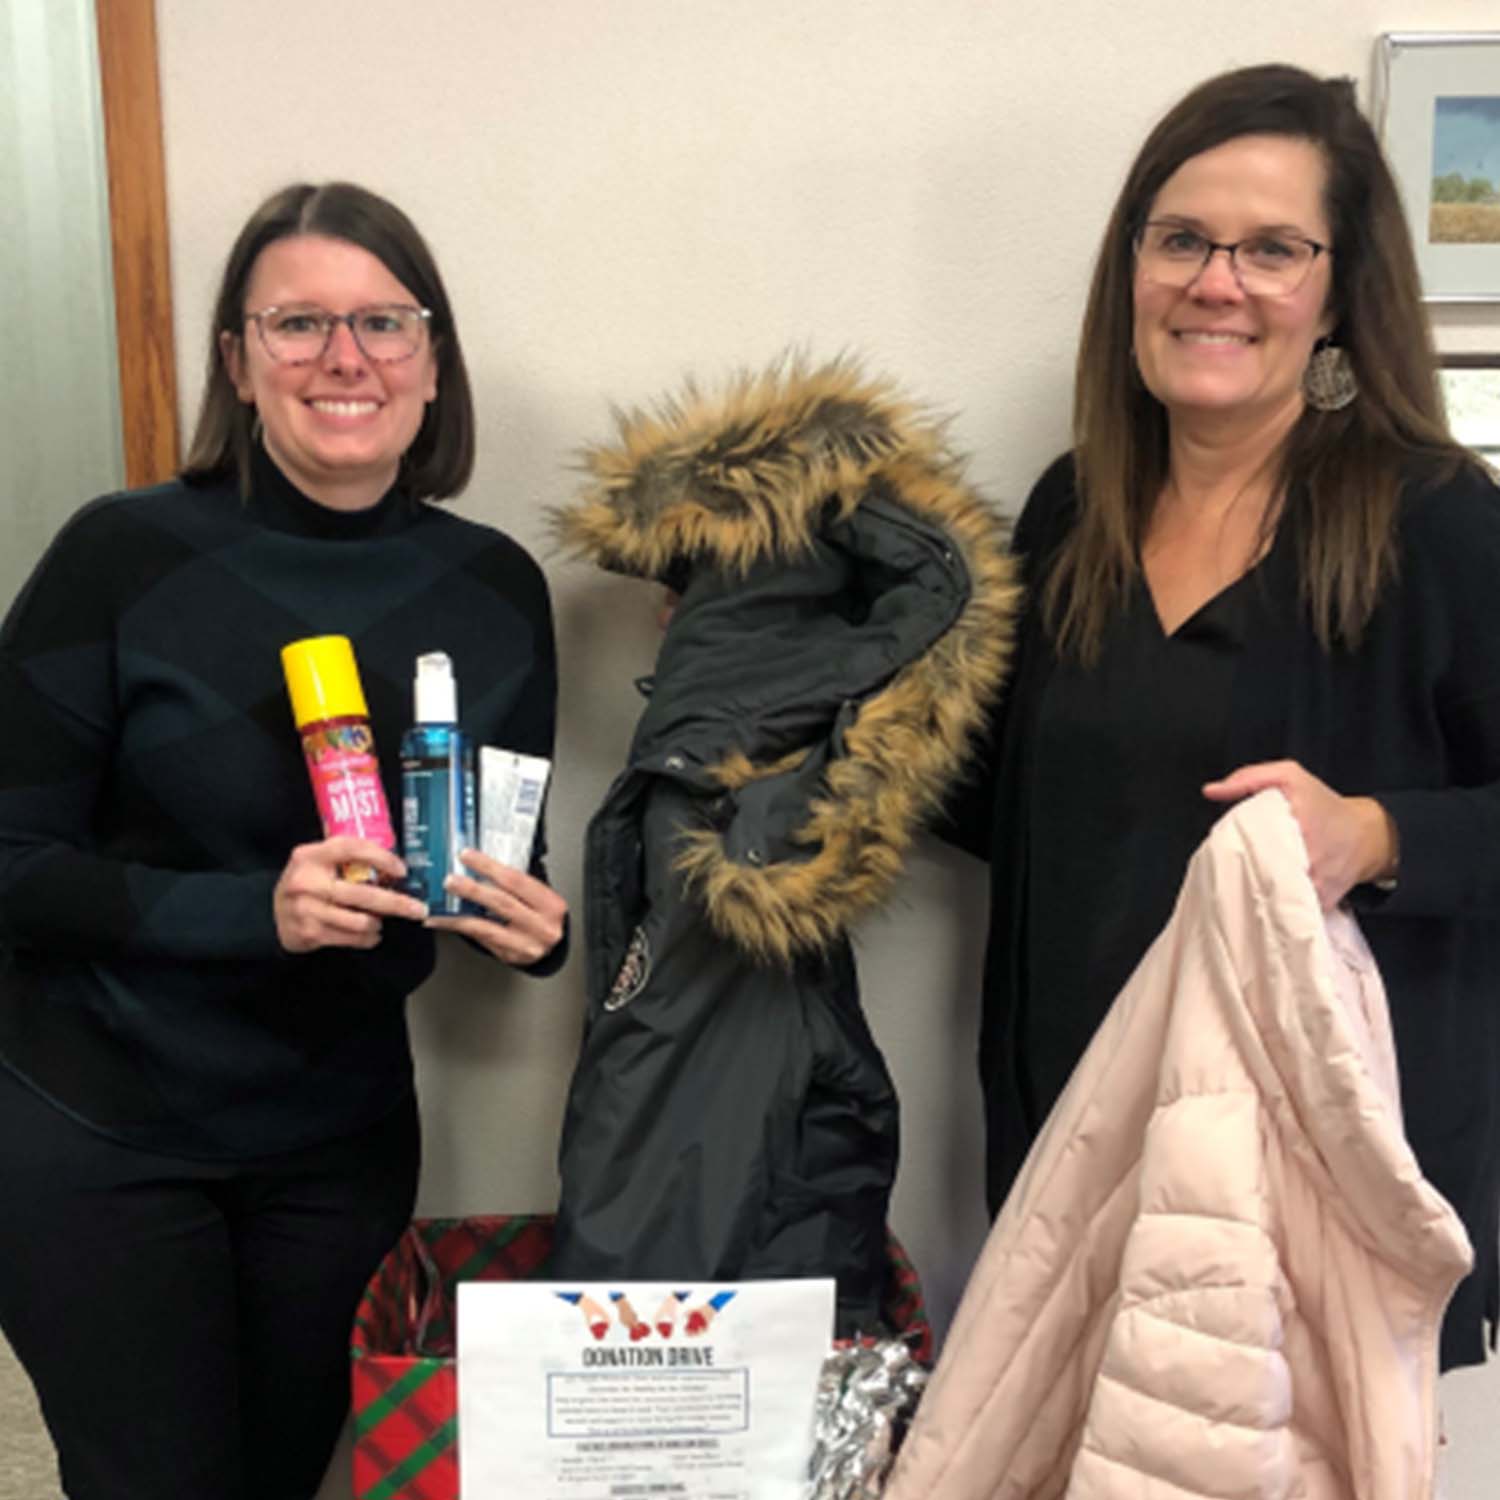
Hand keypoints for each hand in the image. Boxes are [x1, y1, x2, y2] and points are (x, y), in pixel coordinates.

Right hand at [273, 838, 426, 953]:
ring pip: (360, 920)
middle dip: (396, 903)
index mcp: (310, 855)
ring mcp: (306, 909)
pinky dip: (368, 938)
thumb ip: (346, 856)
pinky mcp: (310, 933)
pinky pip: (351, 938)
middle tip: (417, 909)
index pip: (351, 849)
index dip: (381, 857)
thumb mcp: (317, 861)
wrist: (270, 914)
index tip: (402, 870)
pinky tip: (370, 934)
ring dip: (378, 922)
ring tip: (379, 920)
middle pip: (362, 893)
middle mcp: (307, 881)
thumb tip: (392, 861)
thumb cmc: (306, 883)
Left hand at [424, 848, 567, 965]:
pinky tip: (442, 920)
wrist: (553, 947)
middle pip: (502, 904)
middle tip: (450, 880)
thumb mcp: (539, 896)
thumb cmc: (543, 916)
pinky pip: (479, 940)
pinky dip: (458, 928)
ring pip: (486, 928)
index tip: (468, 856)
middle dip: (473, 890)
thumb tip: (478, 864)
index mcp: (551, 905)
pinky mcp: (508, 956)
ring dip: (458, 915)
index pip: (516, 881)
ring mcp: (525, 945)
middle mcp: (541, 927)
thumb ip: (515, 884)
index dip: (489, 867)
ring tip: (438, 905)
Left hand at [1202, 760, 1396, 909]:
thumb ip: (1249, 778)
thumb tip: (1211, 791)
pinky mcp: (1322, 902)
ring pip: (1275, 895)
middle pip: (1261, 870)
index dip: (1236, 844)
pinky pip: (1292, 910)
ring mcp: (1317, 883)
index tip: (1226, 846)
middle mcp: (1310, 855)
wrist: (1366, 836)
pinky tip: (1265, 899)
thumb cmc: (1323, 805)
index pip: (1255, 838)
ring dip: (1259, 891)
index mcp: (1299, 820)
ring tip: (1245, 884)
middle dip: (1243, 870)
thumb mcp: (1290, 776)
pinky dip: (1278, 906)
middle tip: (1230, 868)